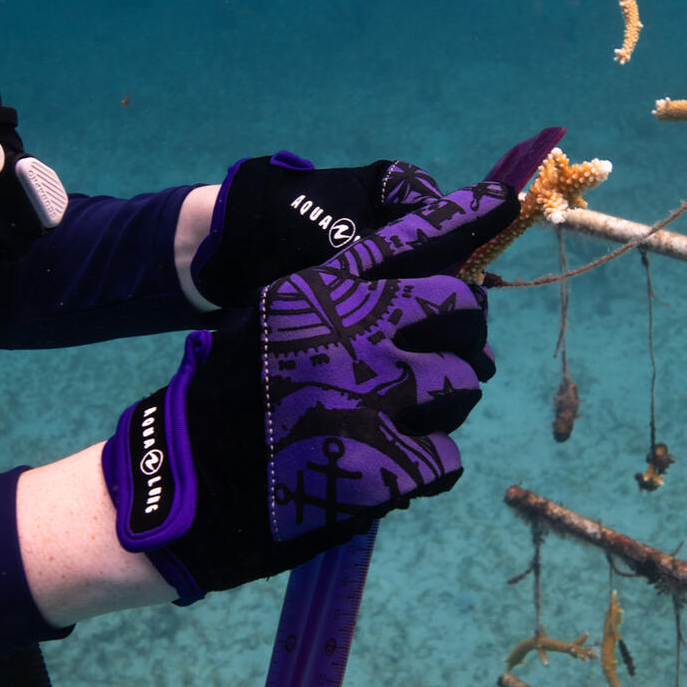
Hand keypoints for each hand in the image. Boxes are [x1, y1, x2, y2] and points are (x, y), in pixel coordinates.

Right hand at [102, 175, 518, 599]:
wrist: (183, 485)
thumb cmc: (226, 400)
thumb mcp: (271, 322)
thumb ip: (342, 303)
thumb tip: (429, 300)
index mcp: (322, 288)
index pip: (412, 237)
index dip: (464, 217)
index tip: (503, 201)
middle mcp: (354, 330)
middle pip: (460, 310)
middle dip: (456, 336)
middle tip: (428, 365)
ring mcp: (371, 397)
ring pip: (461, 386)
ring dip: (438, 409)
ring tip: (390, 427)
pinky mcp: (381, 467)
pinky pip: (447, 458)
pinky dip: (424, 469)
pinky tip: (384, 473)